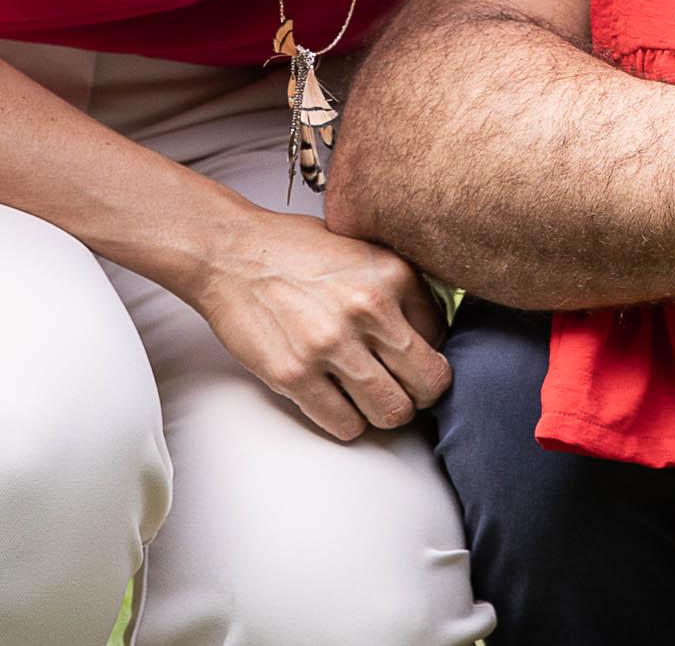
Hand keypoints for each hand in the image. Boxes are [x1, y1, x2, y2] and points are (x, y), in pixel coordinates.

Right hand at [184, 209, 450, 440]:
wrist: (231, 252)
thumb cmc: (296, 249)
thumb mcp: (363, 249)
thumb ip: (399, 285)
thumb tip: (433, 330)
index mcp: (393, 274)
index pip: (443, 336)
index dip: (429, 351)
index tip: (412, 356)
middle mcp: (369, 309)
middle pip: (429, 382)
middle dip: (421, 393)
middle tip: (405, 389)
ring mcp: (331, 345)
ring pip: (392, 412)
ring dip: (385, 413)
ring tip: (370, 400)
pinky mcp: (294, 375)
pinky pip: (345, 425)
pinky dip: (348, 423)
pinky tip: (338, 404)